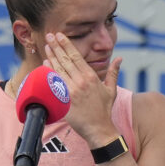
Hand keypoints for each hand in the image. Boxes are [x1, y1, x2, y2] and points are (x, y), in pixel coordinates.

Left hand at [44, 32, 122, 146]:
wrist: (99, 129)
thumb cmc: (104, 110)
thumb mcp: (111, 90)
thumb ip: (113, 73)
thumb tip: (119, 59)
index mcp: (91, 77)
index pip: (76, 56)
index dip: (67, 45)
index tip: (60, 36)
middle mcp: (81, 82)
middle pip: (65, 60)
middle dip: (56, 47)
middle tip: (49, 36)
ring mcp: (71, 91)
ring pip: (58, 70)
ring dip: (51, 58)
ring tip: (46, 47)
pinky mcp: (64, 100)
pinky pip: (54, 84)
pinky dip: (49, 73)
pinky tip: (45, 65)